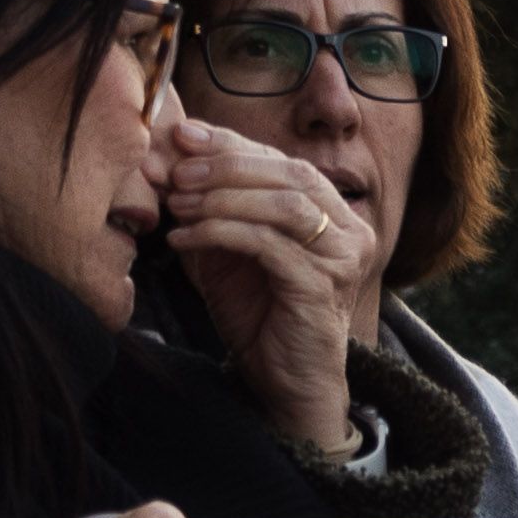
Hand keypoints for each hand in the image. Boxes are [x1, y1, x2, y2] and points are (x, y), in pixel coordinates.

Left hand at [162, 119, 369, 447]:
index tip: (183, 136)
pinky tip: (184, 240)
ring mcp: (343, 260)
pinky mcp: (323, 287)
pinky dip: (220, 234)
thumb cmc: (259, 314)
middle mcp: (350, 232)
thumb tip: (166, 155)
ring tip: (177, 205)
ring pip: (284, 205)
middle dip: (226, 167)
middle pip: (291, 174)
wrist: (285, 381)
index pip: (284, 161)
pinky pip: (269, 245)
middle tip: (175, 173)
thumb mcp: (228, 249)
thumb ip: (209, 205)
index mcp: (334, 214)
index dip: (233, 144)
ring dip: (223, 199)